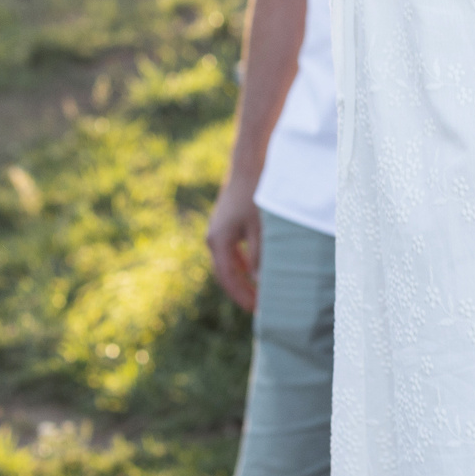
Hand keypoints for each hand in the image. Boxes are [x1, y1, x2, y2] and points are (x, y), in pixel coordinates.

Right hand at [207, 183, 262, 312]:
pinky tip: (255, 271)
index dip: (242, 296)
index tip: (256, 310)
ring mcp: (218, 231)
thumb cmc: (255, 195)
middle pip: (226, 273)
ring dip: (243, 278)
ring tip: (259, 293)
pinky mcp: (226, 224)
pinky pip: (232, 251)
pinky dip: (243, 264)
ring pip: (229, 263)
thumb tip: (260, 280)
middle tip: (259, 307)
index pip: (228, 278)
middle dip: (242, 291)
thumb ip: (259, 255)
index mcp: (218, 241)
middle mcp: (213, 238)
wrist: (248, 165)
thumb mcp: (260, 228)